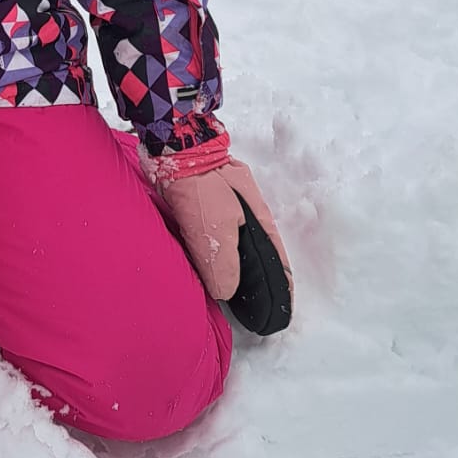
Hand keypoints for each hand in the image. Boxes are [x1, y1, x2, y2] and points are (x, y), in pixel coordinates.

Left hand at [157, 157, 292, 311]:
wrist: (176, 150)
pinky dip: (212, 255)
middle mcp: (247, 216)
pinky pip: (212, 239)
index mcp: (259, 221)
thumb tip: (226, 293)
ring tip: (230, 294)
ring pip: (234, 247)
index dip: (280, 284)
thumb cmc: (202, 187)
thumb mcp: (215, 229)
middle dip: (259, 280)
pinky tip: (206, 266)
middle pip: (257, 254)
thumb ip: (222, 263)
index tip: (281, 307)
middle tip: (253, 307)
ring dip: (234, 268)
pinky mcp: (206, 205)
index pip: (276, 259)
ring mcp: (227, 209)